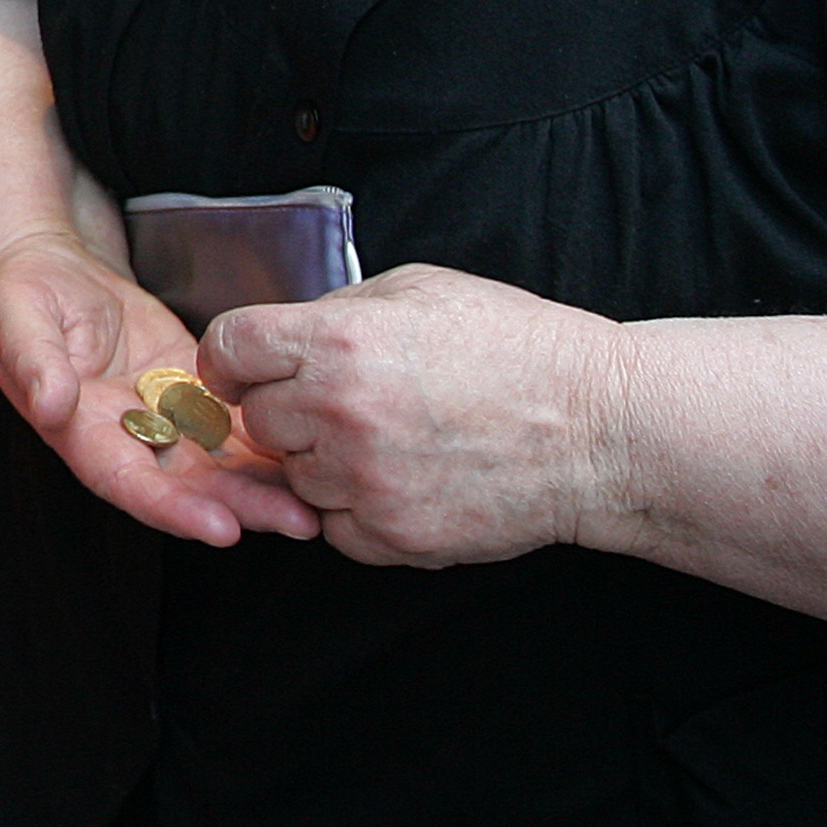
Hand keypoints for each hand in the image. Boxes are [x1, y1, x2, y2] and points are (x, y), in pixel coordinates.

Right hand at [0, 233, 319, 547]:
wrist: (50, 270)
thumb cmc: (23, 295)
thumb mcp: (17, 318)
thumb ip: (34, 363)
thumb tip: (51, 405)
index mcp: (80, 432)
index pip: (128, 484)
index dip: (174, 510)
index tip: (222, 528)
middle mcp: (125, 438)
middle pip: (187, 487)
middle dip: (243, 508)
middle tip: (299, 521)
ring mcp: (160, 417)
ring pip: (218, 463)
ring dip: (265, 485)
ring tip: (316, 503)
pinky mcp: (188, 390)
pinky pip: (231, 423)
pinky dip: (269, 440)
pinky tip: (311, 447)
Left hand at [198, 265, 628, 567]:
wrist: (599, 428)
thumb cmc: (516, 347)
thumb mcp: (419, 290)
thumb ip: (337, 312)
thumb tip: (283, 338)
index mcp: (336, 339)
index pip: (228, 350)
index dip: (232, 361)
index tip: (246, 371)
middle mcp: (338, 410)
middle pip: (257, 420)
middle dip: (288, 411)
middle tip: (345, 404)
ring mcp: (363, 480)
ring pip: (295, 478)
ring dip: (325, 464)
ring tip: (392, 440)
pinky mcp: (392, 536)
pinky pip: (335, 528)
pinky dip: (359, 511)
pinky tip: (408, 479)